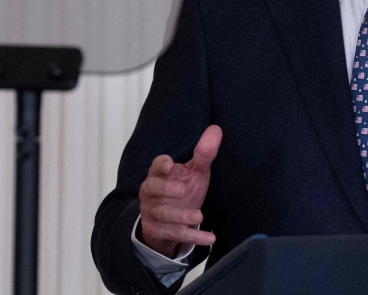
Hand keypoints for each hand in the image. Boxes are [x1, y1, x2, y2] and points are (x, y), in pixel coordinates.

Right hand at [138, 124, 221, 257]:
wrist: (170, 221)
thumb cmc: (182, 188)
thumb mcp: (194, 172)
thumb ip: (204, 154)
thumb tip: (216, 129)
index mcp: (159, 174)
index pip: (156, 166)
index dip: (161, 165)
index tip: (170, 164)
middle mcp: (152, 193)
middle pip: (151, 189)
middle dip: (164, 189)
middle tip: (181, 190)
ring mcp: (153, 212)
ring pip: (163, 214)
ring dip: (180, 216)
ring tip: (199, 216)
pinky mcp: (159, 231)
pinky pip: (174, 234)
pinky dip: (193, 237)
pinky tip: (210, 238)